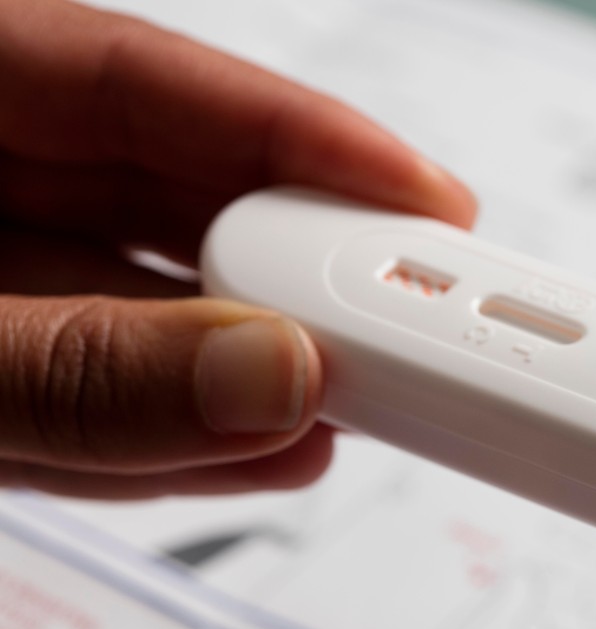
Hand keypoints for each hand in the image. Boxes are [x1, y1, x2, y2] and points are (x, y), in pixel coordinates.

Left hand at [0, 0, 474, 497]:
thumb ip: (69, 368)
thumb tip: (267, 374)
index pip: (143, 79)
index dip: (300, 133)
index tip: (425, 199)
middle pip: (177, 199)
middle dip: (301, 266)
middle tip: (412, 318)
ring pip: (156, 311)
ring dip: (269, 369)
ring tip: (369, 401)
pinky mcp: (0, 385)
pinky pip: (109, 402)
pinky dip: (193, 440)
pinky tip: (276, 453)